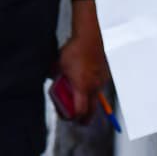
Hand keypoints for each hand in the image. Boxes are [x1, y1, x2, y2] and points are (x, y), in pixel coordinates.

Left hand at [56, 0, 108, 121]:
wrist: (89, 37)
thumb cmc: (74, 50)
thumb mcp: (59, 65)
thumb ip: (56, 75)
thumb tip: (52, 79)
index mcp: (82, 87)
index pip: (80, 112)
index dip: (73, 118)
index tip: (66, 116)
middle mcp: (93, 87)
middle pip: (91, 112)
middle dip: (84, 118)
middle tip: (76, 119)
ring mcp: (100, 82)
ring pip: (95, 99)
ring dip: (88, 102)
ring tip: (78, 95)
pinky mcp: (104, 75)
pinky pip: (98, 87)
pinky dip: (91, 89)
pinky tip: (84, 79)